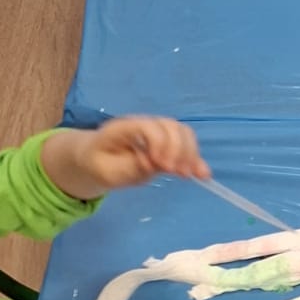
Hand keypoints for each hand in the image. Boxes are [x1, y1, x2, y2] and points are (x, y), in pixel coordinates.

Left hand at [49, 116, 208, 197]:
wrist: (96, 158)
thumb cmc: (99, 164)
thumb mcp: (106, 171)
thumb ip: (129, 167)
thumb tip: (155, 165)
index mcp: (124, 127)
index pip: (149, 127)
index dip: (160, 144)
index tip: (164, 168)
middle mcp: (144, 124)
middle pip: (171, 126)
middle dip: (179, 150)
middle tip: (179, 174)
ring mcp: (158, 131)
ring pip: (183, 133)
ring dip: (190, 153)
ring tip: (190, 175)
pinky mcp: (167, 143)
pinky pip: (186, 144)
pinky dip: (195, 158)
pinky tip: (203, 174)